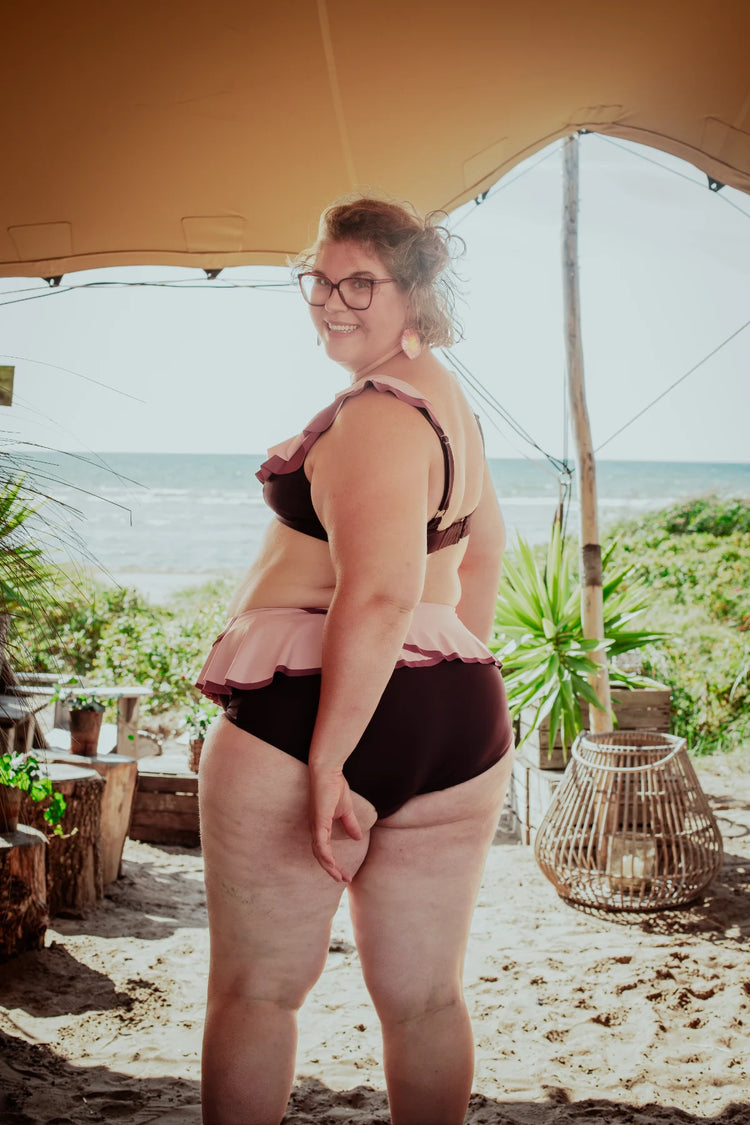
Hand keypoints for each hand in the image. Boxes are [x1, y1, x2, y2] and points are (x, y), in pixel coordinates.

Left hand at [308, 766, 362, 882]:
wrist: (329, 771)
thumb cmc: (334, 786)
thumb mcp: (346, 810)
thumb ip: (350, 824)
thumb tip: (358, 838)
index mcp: (320, 826)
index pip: (325, 850)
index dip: (334, 863)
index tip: (345, 874)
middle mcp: (315, 828)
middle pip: (321, 855)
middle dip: (332, 870)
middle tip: (343, 880)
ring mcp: (315, 825)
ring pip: (319, 852)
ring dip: (329, 866)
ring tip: (339, 876)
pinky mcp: (318, 821)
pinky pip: (320, 843)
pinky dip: (325, 855)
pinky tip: (331, 864)